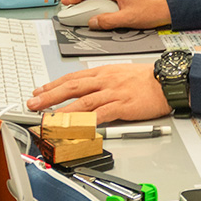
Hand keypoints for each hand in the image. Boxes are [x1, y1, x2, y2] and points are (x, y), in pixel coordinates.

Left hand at [26, 64, 169, 122]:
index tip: (39, 91)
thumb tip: (87, 89)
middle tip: (33, 103)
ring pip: (82, 102)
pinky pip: (101, 115)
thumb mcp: (120, 72)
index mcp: (103, 72)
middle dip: (50, 96)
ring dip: (63, 111)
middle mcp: (104, 81)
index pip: (72, 78)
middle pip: (72, 87)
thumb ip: (102, 81)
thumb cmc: (146, 79)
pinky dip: (87, 122)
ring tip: (48, 119)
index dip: (53, 85)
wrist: (166, 81)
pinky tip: (76, 128)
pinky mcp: (122, 106)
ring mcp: (112, 93)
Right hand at [60, 0, 171, 29]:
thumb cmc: (153, 9)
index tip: (71, 1)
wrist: (169, 8)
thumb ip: (109, 21)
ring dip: (90, 2)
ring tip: (81, 12)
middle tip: (71, 6)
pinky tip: (98, 15)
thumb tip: (93, 22)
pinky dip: (100, 6)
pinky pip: (108, 0)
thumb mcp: (128, 18)